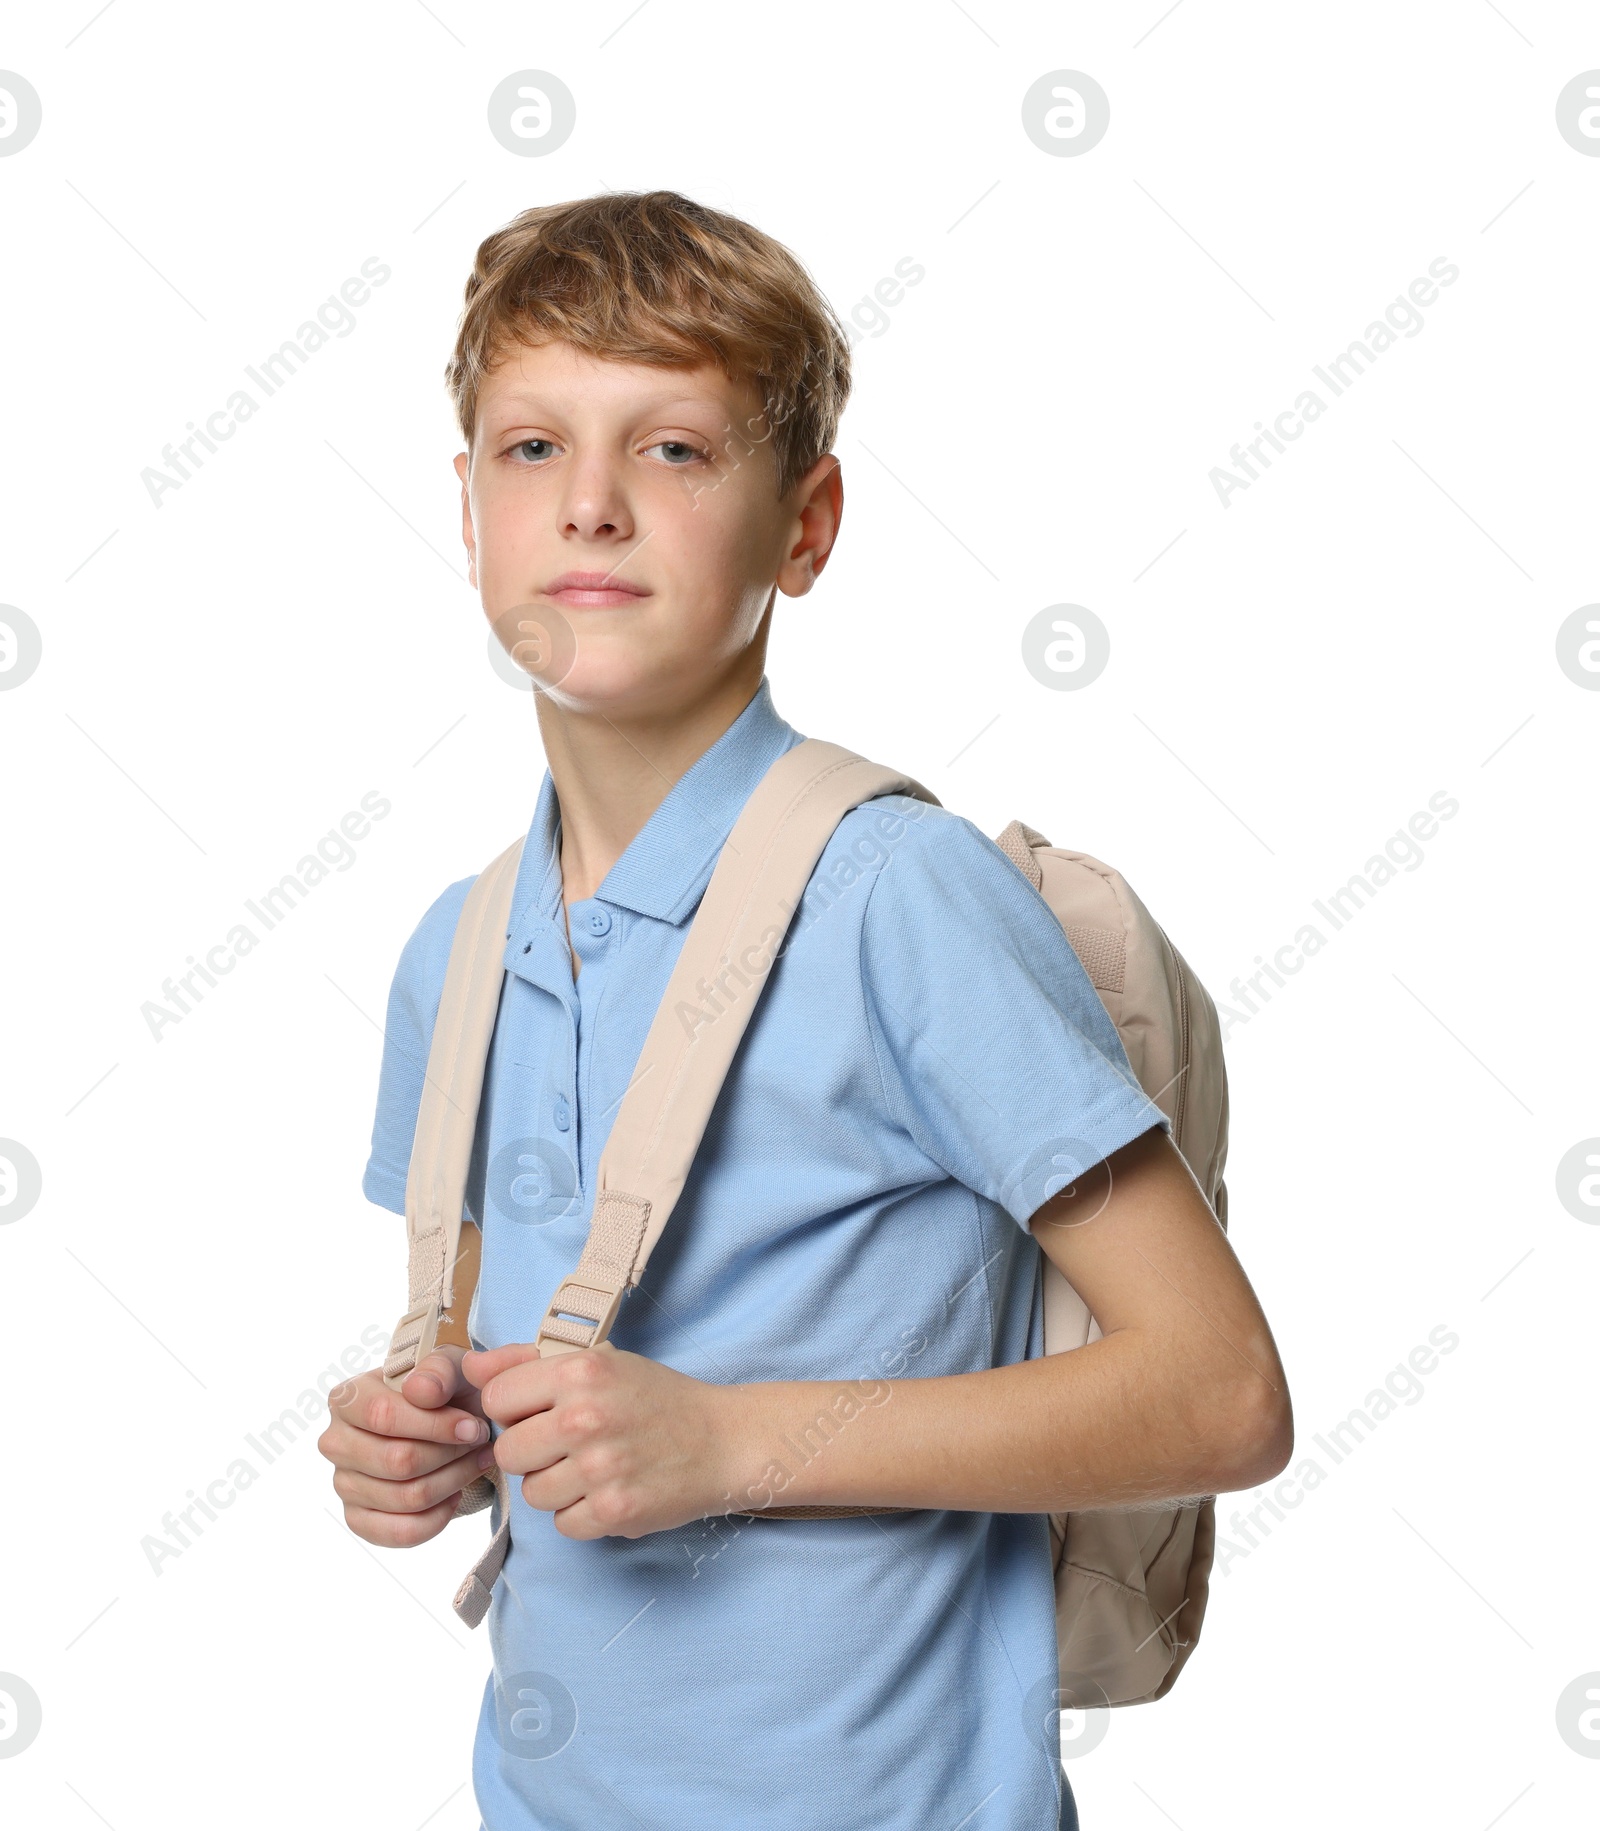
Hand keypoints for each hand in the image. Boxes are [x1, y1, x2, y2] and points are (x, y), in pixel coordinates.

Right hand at [318, 1346, 498, 1546]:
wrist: (448, 1419)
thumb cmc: (445, 1390)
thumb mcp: (450, 1366)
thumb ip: (438, 1370)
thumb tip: (420, 1391)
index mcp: (347, 1397)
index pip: (383, 1416)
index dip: (435, 1426)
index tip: (473, 1426)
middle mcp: (336, 1442)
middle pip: (397, 1462)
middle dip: (450, 1455)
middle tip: (480, 1443)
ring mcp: (343, 1483)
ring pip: (405, 1498)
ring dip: (453, 1481)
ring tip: (476, 1462)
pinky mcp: (358, 1518)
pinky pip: (400, 1532)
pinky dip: (438, 1518)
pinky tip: (454, 1493)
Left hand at [466, 1340, 748, 1540]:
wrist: (723, 1439)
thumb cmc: (657, 1398)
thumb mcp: (599, 1363)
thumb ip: (528, 1364)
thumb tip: (469, 1365)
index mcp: (580, 1372)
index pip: (496, 1399)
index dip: (514, 1409)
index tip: (538, 1412)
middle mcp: (586, 1418)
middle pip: (508, 1452)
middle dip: (531, 1452)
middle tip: (565, 1445)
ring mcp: (600, 1468)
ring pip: (533, 1493)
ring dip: (555, 1486)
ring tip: (590, 1468)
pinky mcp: (615, 1511)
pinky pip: (563, 1524)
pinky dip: (581, 1514)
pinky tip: (606, 1491)